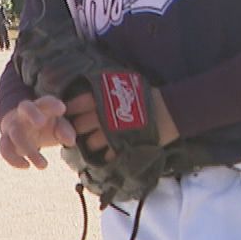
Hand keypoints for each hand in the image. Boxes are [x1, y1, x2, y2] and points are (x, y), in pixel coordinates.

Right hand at [0, 94, 75, 169]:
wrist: (22, 128)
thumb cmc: (46, 126)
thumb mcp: (58, 126)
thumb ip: (65, 131)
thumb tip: (69, 140)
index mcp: (41, 107)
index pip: (46, 101)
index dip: (52, 104)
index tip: (61, 109)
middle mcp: (24, 113)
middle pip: (25, 108)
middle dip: (32, 114)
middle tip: (41, 122)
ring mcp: (13, 126)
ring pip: (15, 133)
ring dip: (28, 149)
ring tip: (44, 165)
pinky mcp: (5, 141)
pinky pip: (4, 149)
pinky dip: (13, 159)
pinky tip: (26, 166)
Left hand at [64, 86, 178, 161]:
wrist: (169, 109)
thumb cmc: (143, 95)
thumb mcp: (119, 84)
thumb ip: (100, 90)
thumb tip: (83, 95)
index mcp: (99, 97)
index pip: (73, 105)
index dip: (70, 111)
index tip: (71, 115)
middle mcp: (101, 114)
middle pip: (77, 126)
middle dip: (77, 129)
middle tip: (81, 131)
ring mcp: (110, 132)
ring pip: (89, 143)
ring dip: (90, 144)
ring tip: (95, 143)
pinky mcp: (121, 147)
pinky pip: (106, 155)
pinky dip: (105, 154)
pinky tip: (109, 150)